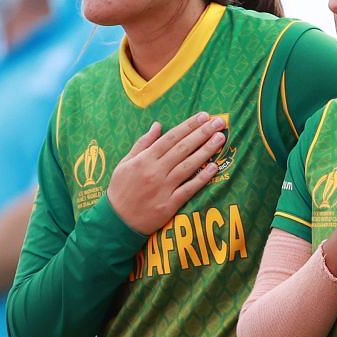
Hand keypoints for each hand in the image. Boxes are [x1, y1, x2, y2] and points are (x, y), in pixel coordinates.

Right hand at [106, 113, 225, 233]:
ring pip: (188, 166)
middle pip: (182, 149)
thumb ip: (143, 143)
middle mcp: (155, 171)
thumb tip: (158, 125)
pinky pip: (189, 189)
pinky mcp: (170, 204)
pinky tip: (215, 167)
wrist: (117, 220)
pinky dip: (202, 178)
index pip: (171, 138)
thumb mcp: (125, 162)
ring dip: (206, 151)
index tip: (204, 116)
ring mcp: (163, 188)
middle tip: (219, 122)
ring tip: (220, 138)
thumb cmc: (121, 188)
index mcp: (144, 159)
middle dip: (202, 133)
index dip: (188, 126)